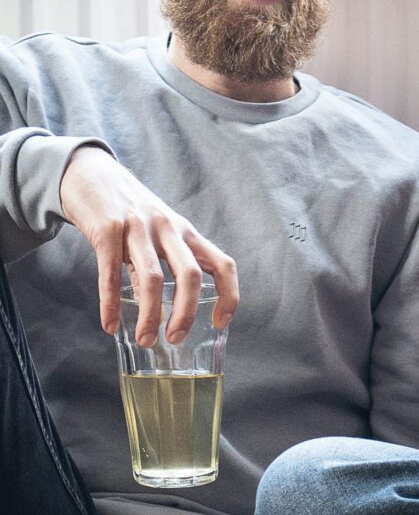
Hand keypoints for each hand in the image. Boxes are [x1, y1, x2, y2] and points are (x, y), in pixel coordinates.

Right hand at [59, 146, 238, 347]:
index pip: (222, 263)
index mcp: (186, 232)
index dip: (229, 294)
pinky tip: (111, 325)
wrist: (92, 174)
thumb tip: (160, 311)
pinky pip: (111, 273)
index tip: (222, 322)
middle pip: (190, 275)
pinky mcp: (107, 229)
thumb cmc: (130, 211)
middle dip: (186, 312)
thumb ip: (162, 266)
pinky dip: (111, 303)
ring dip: (151, 315)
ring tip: (145, 340)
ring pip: (153, 278)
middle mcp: (168, 229)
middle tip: (176, 339)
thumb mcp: (156, 234)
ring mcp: (138, 228)